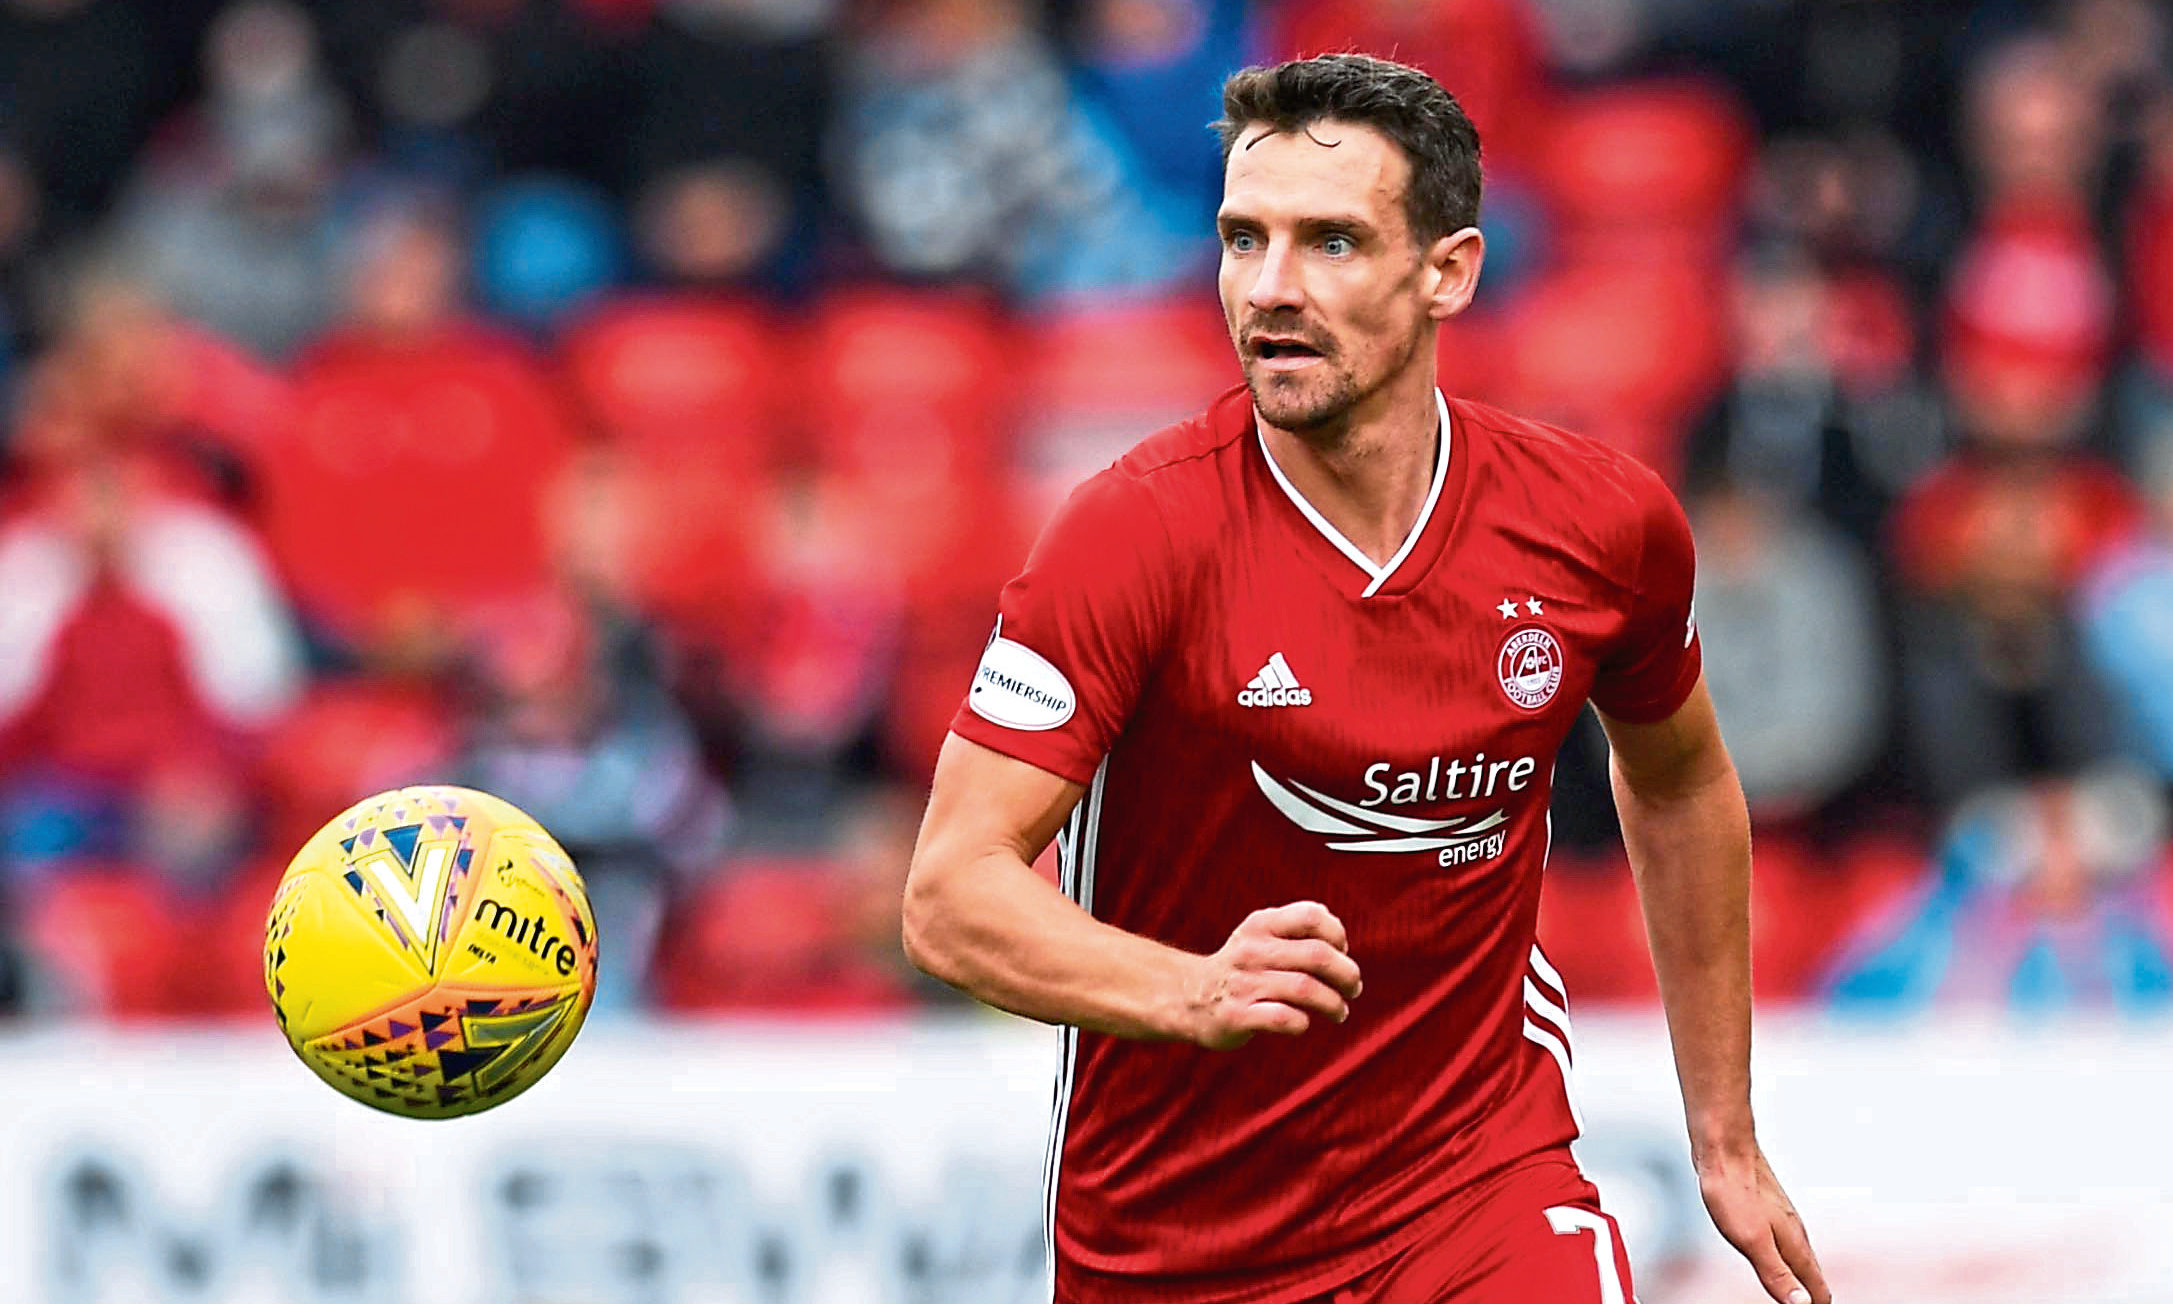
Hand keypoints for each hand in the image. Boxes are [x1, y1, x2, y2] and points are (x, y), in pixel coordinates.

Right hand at [1185, 901, 1361, 1049]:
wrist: (1187, 997)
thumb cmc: (1241, 967)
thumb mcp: (1261, 935)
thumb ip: (1298, 929)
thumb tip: (1341, 941)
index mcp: (1260, 925)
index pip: (1312, 916)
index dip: (1337, 935)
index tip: (1341, 953)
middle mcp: (1251, 950)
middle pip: (1317, 955)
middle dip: (1347, 974)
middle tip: (1353, 988)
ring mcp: (1243, 984)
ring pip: (1306, 989)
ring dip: (1333, 1003)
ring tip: (1340, 1012)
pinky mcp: (1236, 1016)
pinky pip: (1283, 1018)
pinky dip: (1302, 1022)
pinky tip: (1304, 1023)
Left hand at [1699, 1147, 1829, 1303]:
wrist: (1725, 1150)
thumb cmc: (1734, 1191)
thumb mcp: (1752, 1241)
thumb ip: (1778, 1274)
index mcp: (1796, 1246)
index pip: (1819, 1291)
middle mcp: (1796, 1235)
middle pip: (1814, 1278)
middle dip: (1813, 1300)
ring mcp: (1784, 1222)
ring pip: (1802, 1261)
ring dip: (1803, 1282)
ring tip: (1800, 1299)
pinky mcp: (1769, 1213)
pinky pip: (1786, 1246)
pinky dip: (1788, 1264)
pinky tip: (1777, 1262)